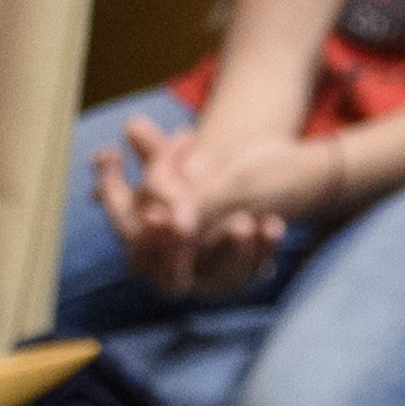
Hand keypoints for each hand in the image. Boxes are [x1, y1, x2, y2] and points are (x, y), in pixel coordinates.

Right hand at [88, 104, 315, 297]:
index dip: (142, 234)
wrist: (255, 186)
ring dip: (231, 250)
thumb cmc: (197, 180)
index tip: (155, 214)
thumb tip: (132, 125)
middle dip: (177, 255)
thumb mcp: (177, 164)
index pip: (134, 246)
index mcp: (146, 248)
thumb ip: (156, 154)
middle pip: (171, 280)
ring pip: (221, 278)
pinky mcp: (250, 273)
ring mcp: (216, 279)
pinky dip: (264, 247)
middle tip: (187, 226)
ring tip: (241, 223)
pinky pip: (257, 270)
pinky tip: (272, 223)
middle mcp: (178, 273)